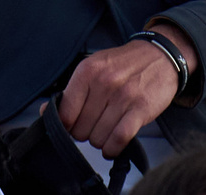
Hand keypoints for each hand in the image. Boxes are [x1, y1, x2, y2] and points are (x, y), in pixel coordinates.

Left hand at [58, 27, 193, 153]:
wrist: (160, 56)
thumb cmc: (124, 65)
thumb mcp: (93, 67)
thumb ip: (71, 91)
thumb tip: (45, 111)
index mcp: (87, 71)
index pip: (64, 113)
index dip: (67, 126)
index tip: (73, 125)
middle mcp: (104, 82)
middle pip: (80, 130)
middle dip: (85, 133)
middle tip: (95, 125)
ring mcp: (123, 96)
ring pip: (98, 138)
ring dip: (101, 141)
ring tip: (107, 130)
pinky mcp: (141, 109)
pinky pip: (118, 139)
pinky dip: (113, 148)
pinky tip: (113, 145)